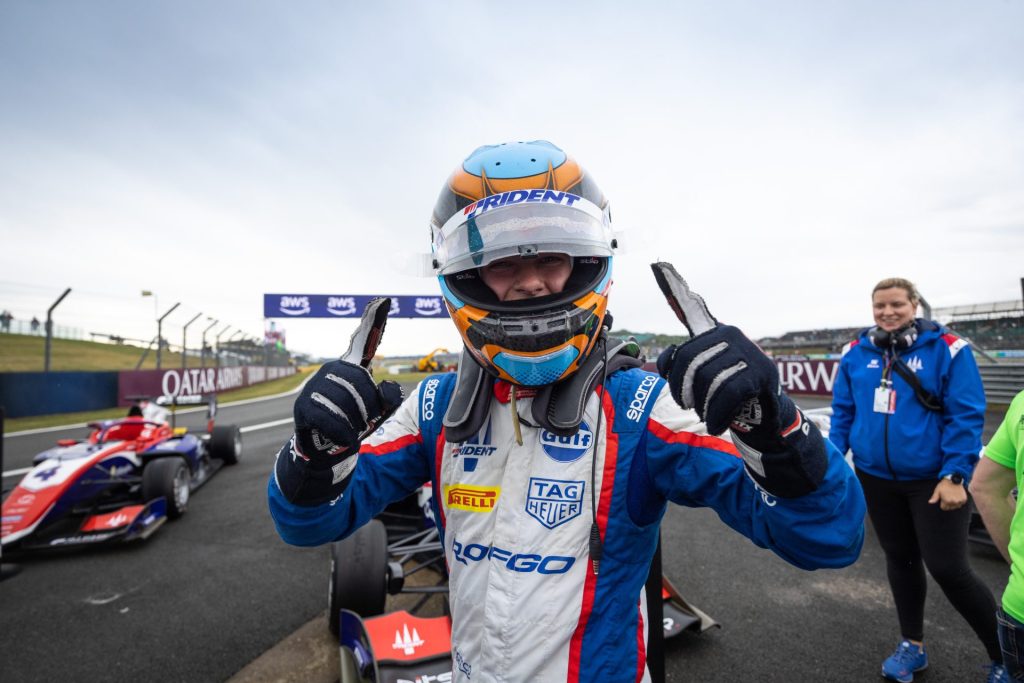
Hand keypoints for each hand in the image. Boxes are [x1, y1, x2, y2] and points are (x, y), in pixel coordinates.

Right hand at [293, 297, 403, 461]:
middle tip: (363, 423)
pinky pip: (332, 419)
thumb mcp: (377, 413)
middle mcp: (331, 369)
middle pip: (362, 385)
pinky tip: (346, 440)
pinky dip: (344, 434)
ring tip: (350, 430)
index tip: (384, 301)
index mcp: (351, 367)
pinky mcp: (303, 405)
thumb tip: (387, 386)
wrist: (325, 449)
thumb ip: (389, 399)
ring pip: (347, 404)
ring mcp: (315, 385)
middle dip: (369, 410)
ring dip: (355, 424)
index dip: (374, 321)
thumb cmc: (352, 424)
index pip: (364, 342)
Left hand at [656, 324, 780, 436]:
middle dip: (683, 390)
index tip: (671, 389)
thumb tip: (665, 362)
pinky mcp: (761, 372)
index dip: (671, 371)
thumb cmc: (730, 389)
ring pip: (709, 379)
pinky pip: (728, 394)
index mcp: (718, 332)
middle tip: (687, 405)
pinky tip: (715, 426)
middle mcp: (733, 335)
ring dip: (703, 406)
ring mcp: (749, 352)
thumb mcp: (709, 371)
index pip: (684, 351)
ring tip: (705, 417)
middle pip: (692, 364)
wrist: (769, 409)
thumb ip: (688, 363)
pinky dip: (717, 414)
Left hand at [929, 479, 967, 510]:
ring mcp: (960, 501)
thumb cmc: (944, 485)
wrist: (954, 479)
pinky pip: (961, 504)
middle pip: (950, 508)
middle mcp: (954, 502)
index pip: (944, 508)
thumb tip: (930, 502)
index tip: (943, 498)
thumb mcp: (937, 490)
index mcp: (947, 501)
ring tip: (952, 496)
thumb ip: (934, 497)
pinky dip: (959, 501)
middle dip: (948, 504)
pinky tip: (957, 496)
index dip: (942, 503)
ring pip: (956, 506)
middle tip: (948, 496)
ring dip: (954, 503)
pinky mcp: (964, 499)